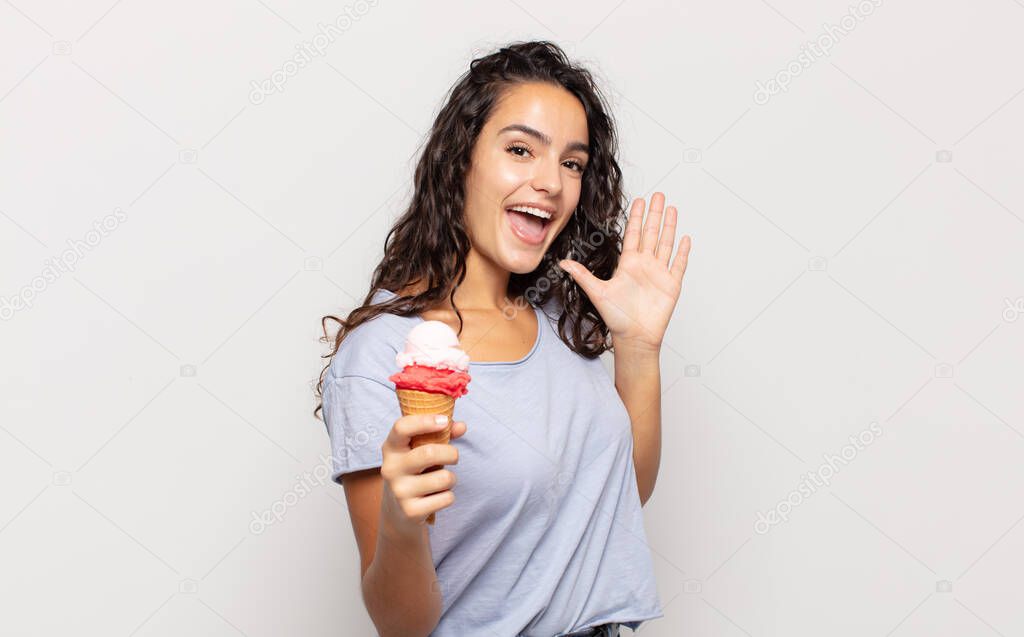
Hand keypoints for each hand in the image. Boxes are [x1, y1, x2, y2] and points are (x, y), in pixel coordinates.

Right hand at [379, 415, 465, 534]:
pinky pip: (446, 498)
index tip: (444, 421)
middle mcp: (391, 468)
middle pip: (429, 453)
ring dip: (451, 479)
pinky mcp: (411, 511)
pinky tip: (437, 498)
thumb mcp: (420, 451)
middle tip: (454, 457)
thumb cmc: (414, 472)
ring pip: (444, 479)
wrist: (398, 512)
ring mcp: (399, 491)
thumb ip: (440, 435)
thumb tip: (461, 426)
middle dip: (451, 454)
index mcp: (391, 448)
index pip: (401, 428)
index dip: (424, 421)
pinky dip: (448, 497)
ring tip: (443, 481)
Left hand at [559, 192, 690, 352]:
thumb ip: (582, 275)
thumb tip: (562, 262)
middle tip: (658, 195)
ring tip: (671, 209)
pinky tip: (685, 238)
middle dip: (654, 214)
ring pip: (666, 244)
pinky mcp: (671, 284)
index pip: (633, 234)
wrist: (634, 338)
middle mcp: (644, 265)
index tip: (639, 200)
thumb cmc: (616, 318)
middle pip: (651, 233)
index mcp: (628, 264)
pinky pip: (679, 264)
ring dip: (669, 226)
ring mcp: (659, 274)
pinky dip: (683, 252)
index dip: (636, 217)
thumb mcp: (596, 292)